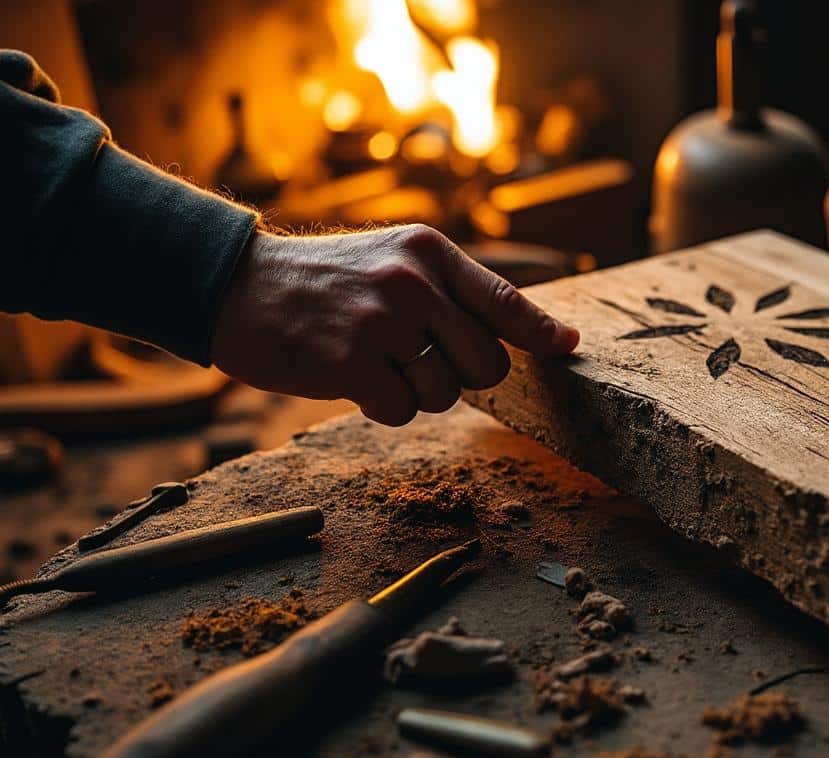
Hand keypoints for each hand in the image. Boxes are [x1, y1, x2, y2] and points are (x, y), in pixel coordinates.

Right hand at [211, 224, 578, 425]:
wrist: (236, 286)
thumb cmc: (326, 281)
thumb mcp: (393, 260)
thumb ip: (452, 291)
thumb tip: (527, 331)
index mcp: (430, 252)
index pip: (505, 299)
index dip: (541, 331)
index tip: (569, 346)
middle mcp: (413, 283)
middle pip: (487, 363)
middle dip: (462, 374)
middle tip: (420, 360)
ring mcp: (382, 323)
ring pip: (446, 393)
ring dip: (416, 391)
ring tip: (375, 360)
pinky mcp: (350, 363)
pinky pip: (403, 411)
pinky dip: (383, 407)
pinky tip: (352, 377)